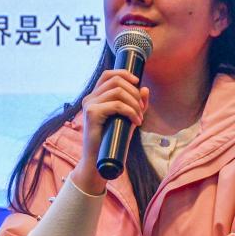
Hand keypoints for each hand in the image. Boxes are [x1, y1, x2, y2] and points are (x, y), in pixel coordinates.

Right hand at [71, 68, 149, 194]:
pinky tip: (136, 122)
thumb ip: (136, 105)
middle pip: (115, 80)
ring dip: (134, 104)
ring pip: (118, 92)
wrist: (98, 161)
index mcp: (95, 96)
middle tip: (141, 109)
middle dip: (134, 92)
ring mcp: (89, 105)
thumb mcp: (128, 119)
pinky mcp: (92, 114)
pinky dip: (131, 112)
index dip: (124, 73)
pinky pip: (117, 105)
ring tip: (139, 118)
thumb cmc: (112, 140)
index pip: (108, 74)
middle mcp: (90, 98)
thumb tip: (145, 89)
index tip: (137, 82)